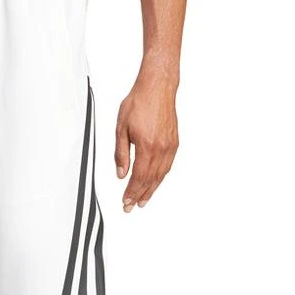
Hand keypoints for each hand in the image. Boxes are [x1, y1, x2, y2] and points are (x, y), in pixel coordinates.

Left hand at [114, 81, 178, 211]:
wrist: (157, 87)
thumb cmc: (139, 102)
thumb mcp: (121, 128)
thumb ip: (120, 153)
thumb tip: (121, 173)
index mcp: (146, 146)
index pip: (138, 177)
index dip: (131, 192)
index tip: (126, 202)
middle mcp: (161, 148)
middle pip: (150, 180)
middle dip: (140, 196)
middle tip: (132, 207)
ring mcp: (170, 146)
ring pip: (161, 175)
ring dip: (151, 190)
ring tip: (143, 200)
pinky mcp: (174, 142)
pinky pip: (167, 166)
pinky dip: (160, 177)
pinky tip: (155, 182)